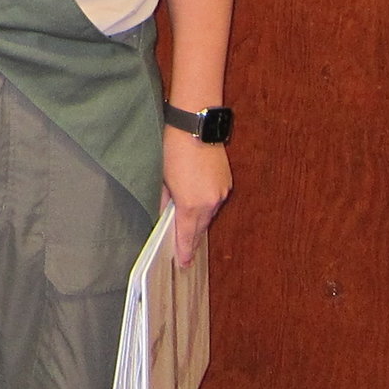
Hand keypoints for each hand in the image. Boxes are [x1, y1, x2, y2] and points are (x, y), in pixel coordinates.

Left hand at [164, 131, 230, 267]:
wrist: (195, 125)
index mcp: (191, 205)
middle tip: (184, 247)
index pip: (188, 236)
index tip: (184, 263)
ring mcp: (220, 192)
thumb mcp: (162, 178)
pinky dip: (206, 203)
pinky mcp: (226, 182)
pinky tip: (197, 198)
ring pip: (209, 214)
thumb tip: (166, 213)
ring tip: (187, 217)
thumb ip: (165, 201)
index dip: (185, 251)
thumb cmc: (173, 148)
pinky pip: (215, 201)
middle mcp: (210, 202)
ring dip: (199, 217)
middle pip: (200, 227)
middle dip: (192, 236)